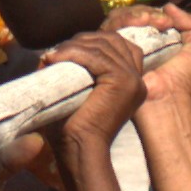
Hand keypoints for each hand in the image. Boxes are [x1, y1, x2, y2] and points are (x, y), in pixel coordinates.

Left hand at [40, 28, 148, 151]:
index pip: (120, 45)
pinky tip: (56, 58)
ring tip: (53, 55)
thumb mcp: (77, 91)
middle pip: (113, 41)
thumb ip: (73, 69)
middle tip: (58, 52)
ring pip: (103, 47)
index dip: (95, 41)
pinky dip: (74, 54)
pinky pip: (97, 57)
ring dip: (74, 47)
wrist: (79, 150)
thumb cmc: (73, 126)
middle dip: (84, 40)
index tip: (69, 49)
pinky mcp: (123, 82)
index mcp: (132, 83)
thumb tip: (52, 51)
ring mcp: (133, 80)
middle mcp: (138, 79)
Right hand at [113, 2, 190, 105]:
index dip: (155, 12)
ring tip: (146, 21)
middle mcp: (135, 42)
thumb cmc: (182, 78)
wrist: (165, 99)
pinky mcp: (109, 53)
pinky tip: (135, 26)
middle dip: (144, 12)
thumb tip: (168, 6)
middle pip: (130, 14)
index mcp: (152, 40)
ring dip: (134, 14)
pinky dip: (122, 22)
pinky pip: (109, 30)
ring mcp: (120, 47)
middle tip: (158, 21)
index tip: (167, 21)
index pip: (146, 15)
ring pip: (118, 19)